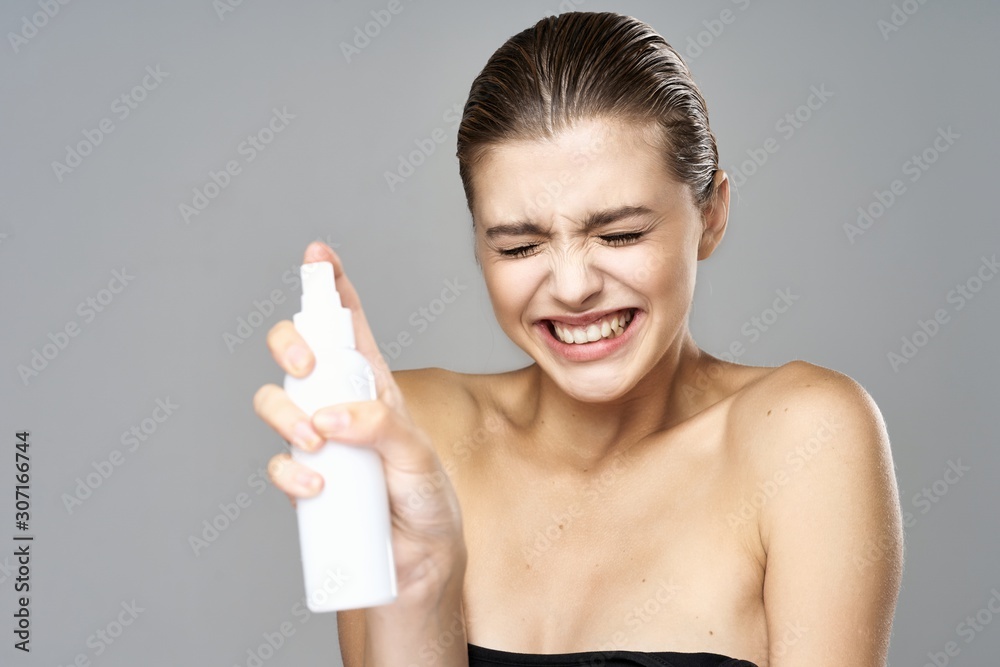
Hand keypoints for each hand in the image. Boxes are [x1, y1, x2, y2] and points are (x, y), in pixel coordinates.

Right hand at [253, 241, 466, 599]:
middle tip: (306, 365)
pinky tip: (316, 487)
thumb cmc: (428, 502)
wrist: (417, 563)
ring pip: (275, 401)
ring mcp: (318, 442)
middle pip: (299, 353)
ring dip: (285, 414)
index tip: (317, 254)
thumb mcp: (418, 457)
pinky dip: (289, 471)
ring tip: (318, 441)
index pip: (351, 327)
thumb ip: (382, 428)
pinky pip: (278, 462)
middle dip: (290, 343)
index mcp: (375, 386)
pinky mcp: (305, 481)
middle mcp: (341, 406)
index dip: (333, 288)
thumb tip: (331, 416)